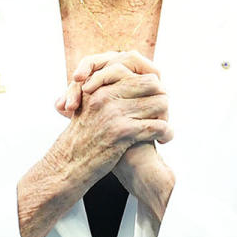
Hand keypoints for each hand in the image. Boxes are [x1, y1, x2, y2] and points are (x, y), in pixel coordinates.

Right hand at [49, 54, 171, 183]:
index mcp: (100, 87)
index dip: (152, 86)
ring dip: (166, 116)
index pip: (137, 74)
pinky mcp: (123, 132)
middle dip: (161, 97)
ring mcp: (115, 113)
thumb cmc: (81, 137)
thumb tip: (132, 84)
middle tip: (162, 113)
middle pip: (152, 84)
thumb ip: (107, 94)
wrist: (69, 162)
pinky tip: (163, 140)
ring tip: (163, 129)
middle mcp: (107, 96)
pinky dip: (166, 133)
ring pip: (159, 103)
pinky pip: (158, 126)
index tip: (154, 99)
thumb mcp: (88, 108)